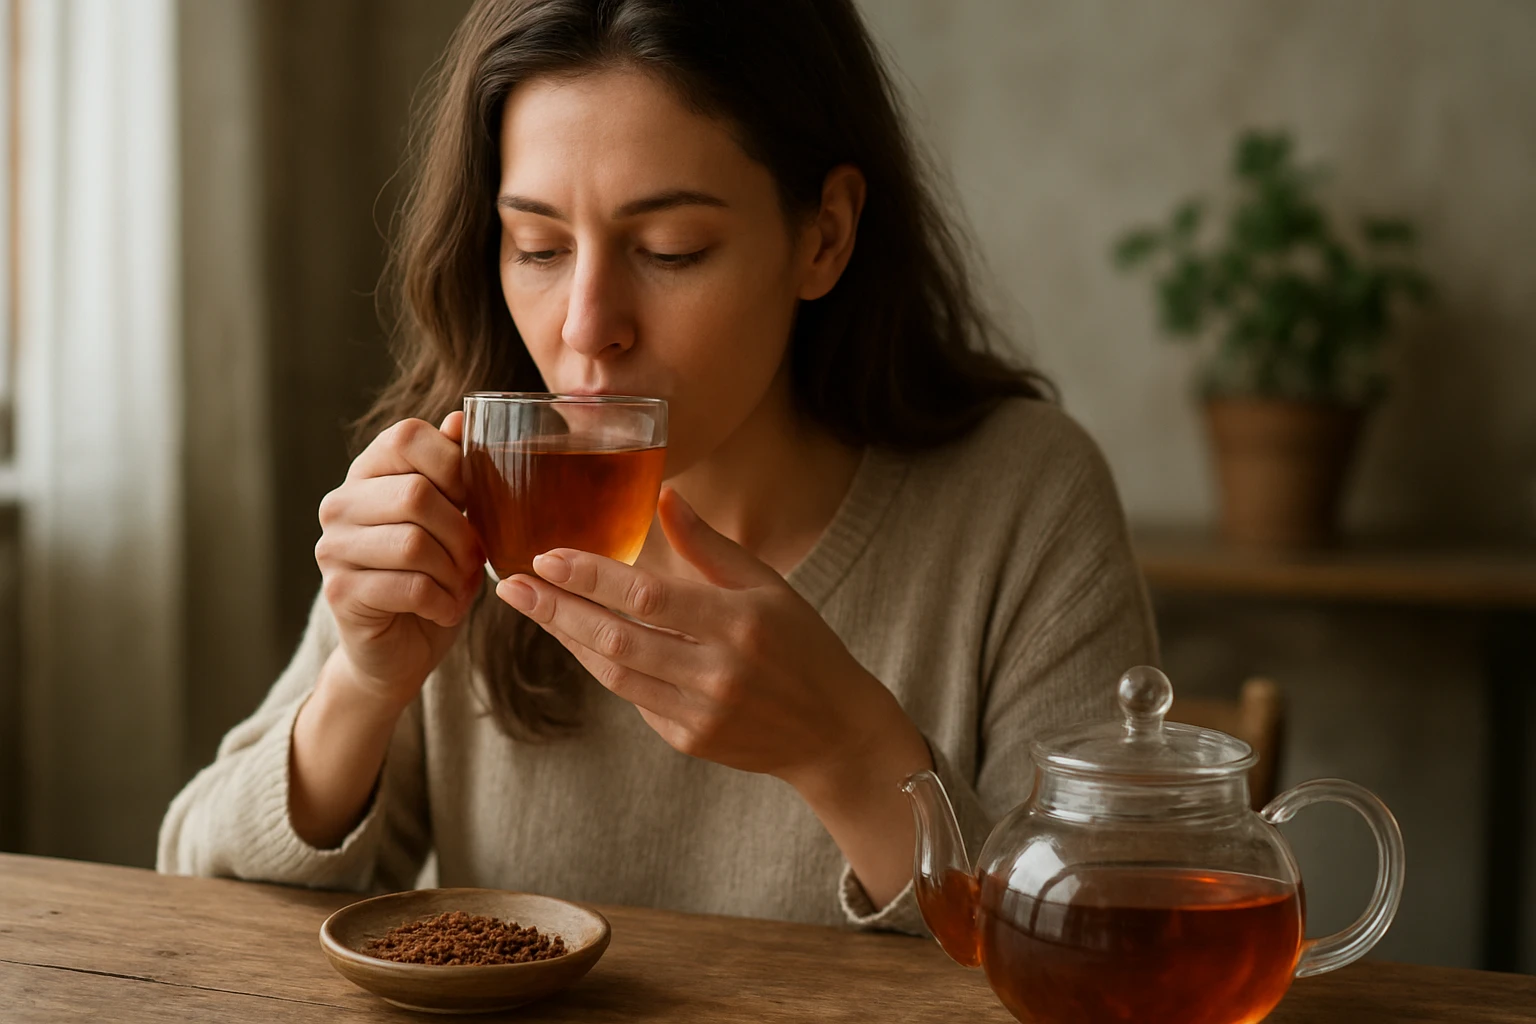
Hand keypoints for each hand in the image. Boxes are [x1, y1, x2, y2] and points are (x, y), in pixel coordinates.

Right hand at [314, 412, 483, 712]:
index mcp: (367, 473)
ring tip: (460, 586)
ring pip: (414, 543)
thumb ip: (453, 470)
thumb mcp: (452, 518)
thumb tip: (461, 418)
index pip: (407, 436)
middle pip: (417, 494)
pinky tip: (445, 609)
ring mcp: (333, 548)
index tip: (472, 501)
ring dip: (455, 572)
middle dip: (462, 532)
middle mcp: (340, 504)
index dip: (454, 465)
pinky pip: (411, 587)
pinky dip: (443, 602)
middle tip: (474, 559)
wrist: (401, 648)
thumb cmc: (433, 575)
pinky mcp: (339, 592)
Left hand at [493, 488, 919, 787]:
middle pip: (617, 638)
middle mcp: (717, 672)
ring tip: (532, 607)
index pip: (648, 596)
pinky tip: (576, 640)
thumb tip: (664, 497)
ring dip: (567, 639)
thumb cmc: (804, 645)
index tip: (547, 556)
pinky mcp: (689, 741)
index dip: (592, 576)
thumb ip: (711, 547)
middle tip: (510, 583)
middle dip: (556, 610)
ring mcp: (701, 713)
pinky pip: (634, 698)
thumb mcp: (769, 587)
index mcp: (740, 624)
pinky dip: (603, 667)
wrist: (833, 731)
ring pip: (615, 673)